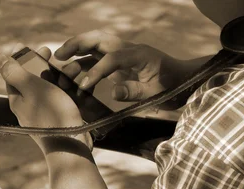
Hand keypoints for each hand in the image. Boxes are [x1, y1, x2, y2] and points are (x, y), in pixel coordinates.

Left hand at [0, 45, 92, 151]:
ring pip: (48, 89)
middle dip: (40, 64)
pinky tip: (75, 86)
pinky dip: (66, 90)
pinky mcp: (57, 120)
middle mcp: (28, 108)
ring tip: (69, 70)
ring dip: (57, 76)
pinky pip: (59, 100)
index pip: (13, 74)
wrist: (71, 147)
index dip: (19, 57)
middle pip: (31, 80)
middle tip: (50, 54)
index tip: (27, 45)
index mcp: (18, 99)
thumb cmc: (52, 116)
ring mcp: (43, 115)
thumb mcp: (32, 88)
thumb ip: (16, 72)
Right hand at [54, 30, 175, 101]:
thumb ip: (134, 92)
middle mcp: (129, 50)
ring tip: (60, 61)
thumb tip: (113, 93)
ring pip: (96, 45)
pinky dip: (84, 62)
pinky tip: (73, 73)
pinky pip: (98, 58)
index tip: (83, 86)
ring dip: (77, 49)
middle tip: (59, 55)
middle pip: (99, 39)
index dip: (96, 71)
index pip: (112, 58)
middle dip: (77, 44)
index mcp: (139, 54)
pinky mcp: (120, 63)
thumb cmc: (172, 87)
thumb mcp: (156, 93)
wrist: (184, 80)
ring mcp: (123, 55)